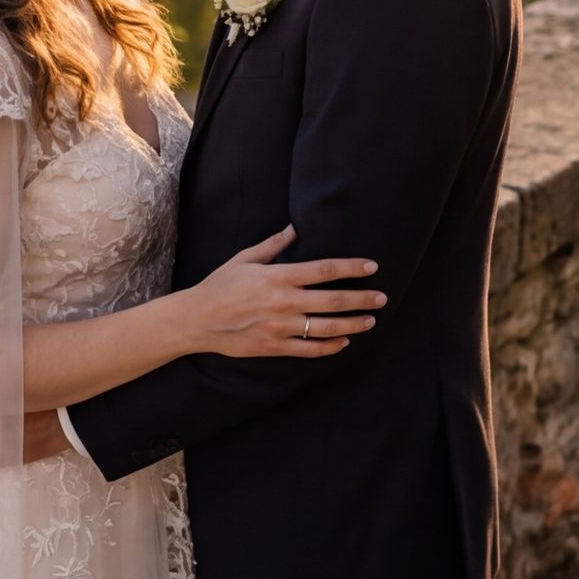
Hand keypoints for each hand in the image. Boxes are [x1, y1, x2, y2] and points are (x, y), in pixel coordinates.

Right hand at [171, 226, 382, 358]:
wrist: (196, 320)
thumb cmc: (219, 285)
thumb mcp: (244, 259)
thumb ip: (273, 246)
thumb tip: (295, 228)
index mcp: (277, 277)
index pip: (324, 270)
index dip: (351, 268)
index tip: (371, 267)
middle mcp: (283, 302)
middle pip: (333, 300)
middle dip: (362, 298)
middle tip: (382, 298)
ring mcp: (280, 327)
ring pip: (327, 327)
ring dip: (353, 324)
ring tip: (370, 320)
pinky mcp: (275, 347)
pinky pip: (310, 349)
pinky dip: (331, 347)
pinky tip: (344, 342)